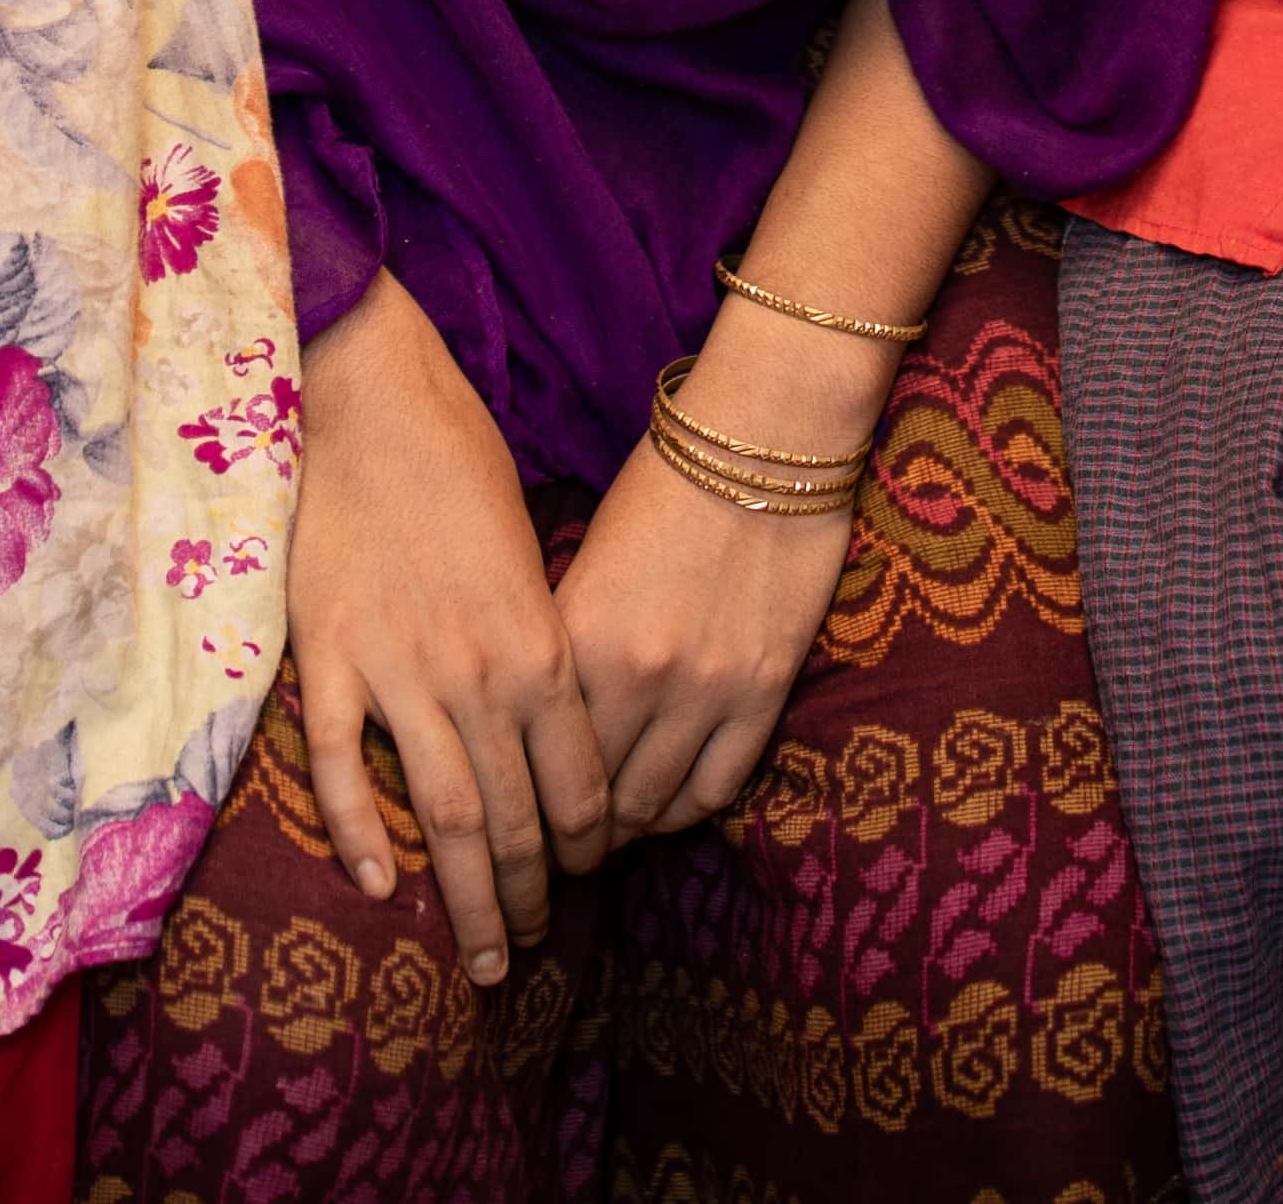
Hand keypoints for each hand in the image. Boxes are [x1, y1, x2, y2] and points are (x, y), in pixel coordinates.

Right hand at [287, 285, 609, 983]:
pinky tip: (379, 884)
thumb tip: (549, 720)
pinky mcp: (327, 658)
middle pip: (514, 819)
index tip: (579, 882)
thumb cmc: (457, 462)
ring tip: (474, 956)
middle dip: (528, 897)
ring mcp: (399, 670)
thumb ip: (537, 642)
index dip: (585, 848)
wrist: (366, 400)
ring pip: (441, 815)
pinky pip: (342, 767)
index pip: (577, 783)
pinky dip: (359, 831)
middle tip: (524, 952)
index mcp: (541, 645)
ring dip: (464, 896)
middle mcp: (479, 673)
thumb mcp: (526, 555)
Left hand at [554, 345, 866, 837]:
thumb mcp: (587, 561)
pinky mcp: (763, 692)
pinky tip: (669, 807)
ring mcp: (705, 690)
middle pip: (588, 802)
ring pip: (651, 808)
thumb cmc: (663, 485)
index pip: (534, 759)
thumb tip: (534, 718)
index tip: (517, 814)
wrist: (764, 439)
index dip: (522, 802)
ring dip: (627, 831)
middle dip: (569, 836)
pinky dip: (686, 812)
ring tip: (612, 831)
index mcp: (574, 639)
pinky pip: (717, 789)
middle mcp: (635, 676)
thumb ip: (562, 644)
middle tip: (560, 843)